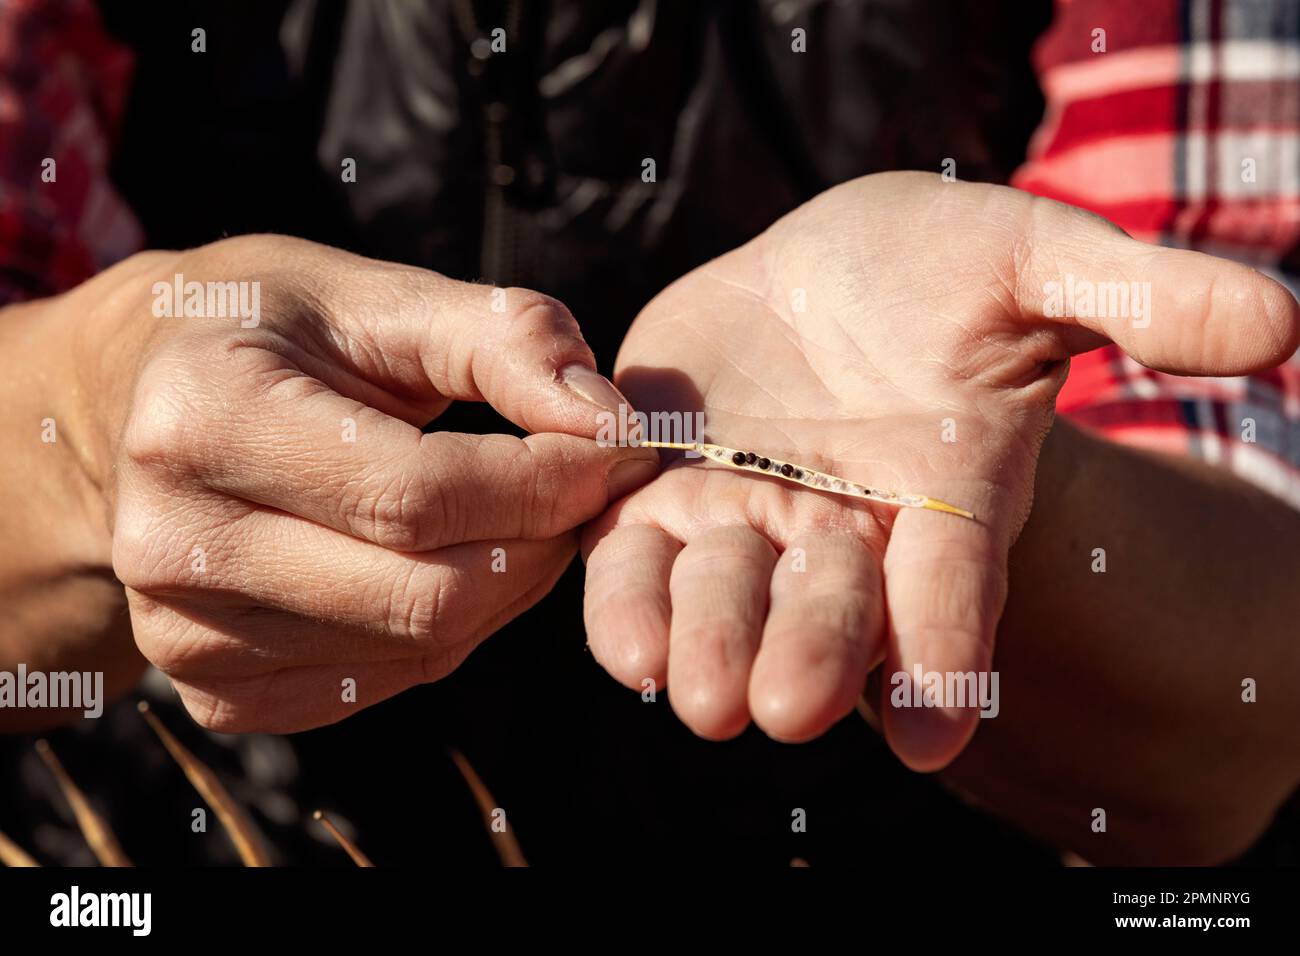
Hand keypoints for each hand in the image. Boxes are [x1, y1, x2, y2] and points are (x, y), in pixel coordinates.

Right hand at [55, 234, 654, 731]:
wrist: (140, 407)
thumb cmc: (270, 333)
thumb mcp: (377, 296)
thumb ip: (504, 338)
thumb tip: (612, 422)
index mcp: (202, 418)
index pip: (417, 495)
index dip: (547, 482)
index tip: (623, 451)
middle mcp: (172, 542)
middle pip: (424, 592)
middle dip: (543, 542)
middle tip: (589, 490)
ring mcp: (182, 634)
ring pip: (416, 649)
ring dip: (509, 587)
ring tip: (525, 517)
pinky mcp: (210, 691)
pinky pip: (380, 685)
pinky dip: (451, 632)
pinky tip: (455, 564)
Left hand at [582, 171, 1298, 767]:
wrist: (823, 271)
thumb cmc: (942, 271)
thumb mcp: (1034, 262)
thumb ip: (1136, 297)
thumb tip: (1283, 321)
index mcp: (945, 496)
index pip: (954, 585)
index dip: (949, 653)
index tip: (935, 735)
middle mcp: (845, 532)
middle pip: (833, 611)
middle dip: (815, 657)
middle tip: (789, 708)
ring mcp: (746, 521)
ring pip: (724, 596)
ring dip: (706, 644)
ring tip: (691, 692)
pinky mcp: (655, 493)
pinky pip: (635, 561)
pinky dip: (625, 602)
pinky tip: (623, 645)